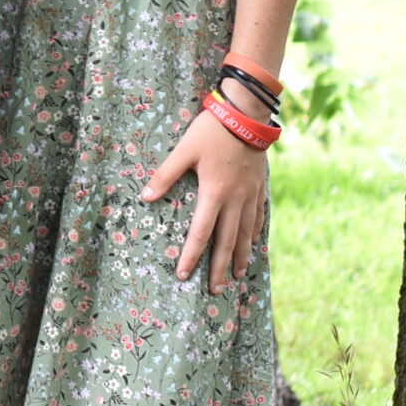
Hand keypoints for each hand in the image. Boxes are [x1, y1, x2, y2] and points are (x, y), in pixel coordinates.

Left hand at [143, 94, 271, 293]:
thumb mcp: (183, 150)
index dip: (192, 256)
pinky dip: (255, 234)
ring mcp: (250, 195)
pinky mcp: (260, 187)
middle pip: (226, 241)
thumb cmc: (211, 132)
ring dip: (241, 256)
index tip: (184, 275)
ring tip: (238, 276)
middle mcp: (235, 200)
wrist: (247, 115)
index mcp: (213, 193)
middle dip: (219, 267)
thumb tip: (145, 197)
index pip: (200, 233)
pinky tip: (254, 245)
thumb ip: (165, 175)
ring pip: (246, 234)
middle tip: (215, 290)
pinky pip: (259, 217)